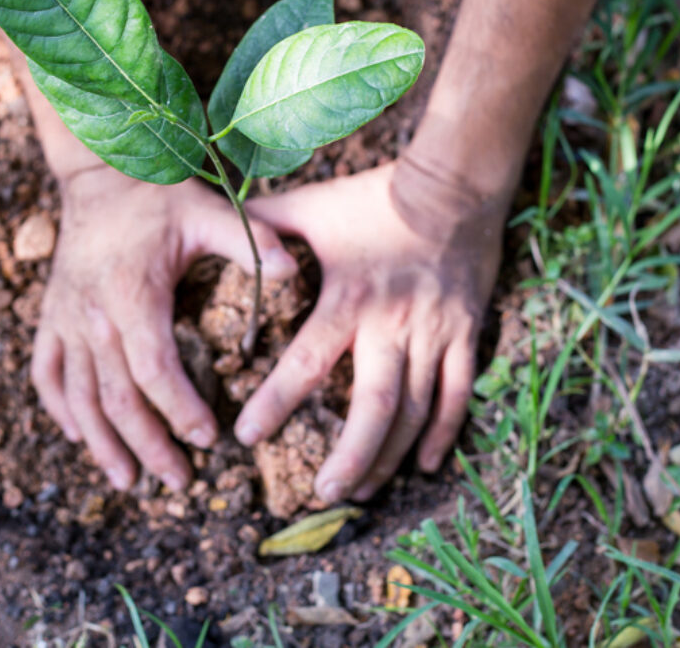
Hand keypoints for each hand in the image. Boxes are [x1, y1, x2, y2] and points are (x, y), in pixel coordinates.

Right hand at [30, 165, 296, 491]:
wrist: (99, 173)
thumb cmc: (160, 197)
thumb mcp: (210, 212)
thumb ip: (252, 243)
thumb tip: (295, 271)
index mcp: (132, 294)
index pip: (154, 369)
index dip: (179, 410)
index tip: (209, 439)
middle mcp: (91, 314)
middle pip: (116, 397)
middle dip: (147, 446)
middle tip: (179, 481)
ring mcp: (64, 318)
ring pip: (78, 396)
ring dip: (101, 444)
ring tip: (128, 482)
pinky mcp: (50, 317)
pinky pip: (45, 374)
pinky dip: (60, 410)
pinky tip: (80, 436)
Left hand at [235, 162, 506, 501]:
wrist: (454, 185)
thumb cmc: (373, 199)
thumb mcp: (313, 207)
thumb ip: (264, 225)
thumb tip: (213, 227)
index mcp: (349, 298)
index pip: (307, 361)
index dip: (276, 402)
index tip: (246, 438)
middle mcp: (393, 324)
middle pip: (375, 406)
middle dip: (350, 456)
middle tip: (321, 493)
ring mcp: (435, 333)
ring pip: (416, 411)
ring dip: (389, 456)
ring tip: (361, 491)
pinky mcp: (465, 335)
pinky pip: (458, 394)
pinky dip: (444, 433)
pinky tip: (424, 464)